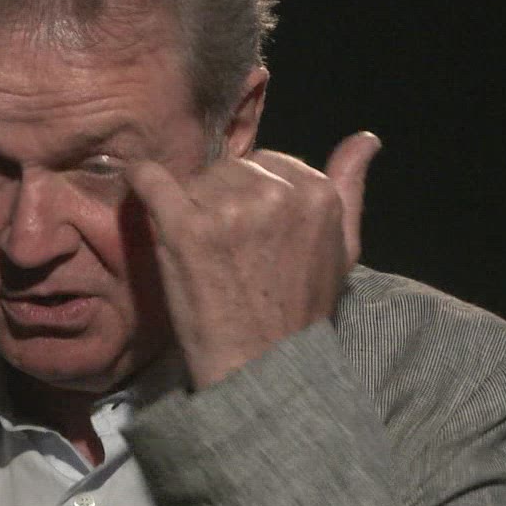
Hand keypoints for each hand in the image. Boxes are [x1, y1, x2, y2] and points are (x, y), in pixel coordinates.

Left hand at [129, 132, 379, 389]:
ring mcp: (229, 209)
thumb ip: (351, 187)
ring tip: (200, 250)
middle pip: (230, 169)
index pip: (269, 163)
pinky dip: (142, 181)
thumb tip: (366, 139)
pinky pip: (151, 180)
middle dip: (220, 198)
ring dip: (189, 204)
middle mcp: (276, 194)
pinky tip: (139, 188)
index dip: (251, 194)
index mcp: (317, 193)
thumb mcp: (343, 249)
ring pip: (195, 178)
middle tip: (221, 247)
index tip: (246, 232)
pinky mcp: (185, 227)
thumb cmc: (299, 311)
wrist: (262, 366)